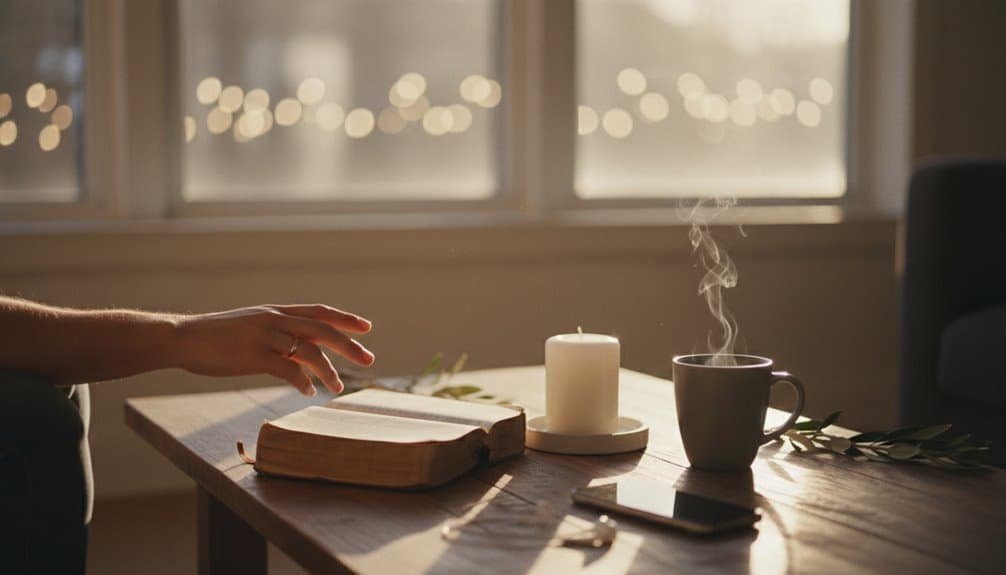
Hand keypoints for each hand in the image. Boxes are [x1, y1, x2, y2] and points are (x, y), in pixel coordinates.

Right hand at [174, 304, 373, 395]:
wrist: (183, 338)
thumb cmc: (218, 336)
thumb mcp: (253, 327)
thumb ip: (278, 335)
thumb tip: (303, 352)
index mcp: (276, 312)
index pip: (319, 311)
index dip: (344, 319)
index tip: (367, 327)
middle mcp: (274, 320)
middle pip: (322, 329)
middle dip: (349, 344)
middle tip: (369, 359)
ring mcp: (264, 337)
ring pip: (308, 351)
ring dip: (328, 371)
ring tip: (337, 387)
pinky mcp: (253, 357)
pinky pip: (287, 370)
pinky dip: (302, 381)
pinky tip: (308, 391)